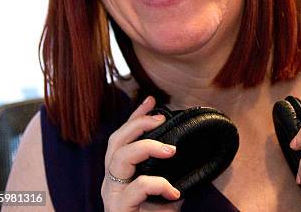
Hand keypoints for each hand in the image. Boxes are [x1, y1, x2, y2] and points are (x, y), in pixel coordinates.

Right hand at [101, 96, 181, 211]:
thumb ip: (171, 171)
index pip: (123, 138)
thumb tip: (189, 149)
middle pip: (116, 142)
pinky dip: (158, 184)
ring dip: (146, 146)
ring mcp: (112, 196)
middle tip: (160, 118)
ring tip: (170, 149)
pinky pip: (136, 188)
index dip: (135, 116)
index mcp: (121, 175)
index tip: (151, 99)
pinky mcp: (118, 210)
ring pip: (119, 158)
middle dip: (137, 123)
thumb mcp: (167, 191)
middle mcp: (111, 182)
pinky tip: (174, 192)